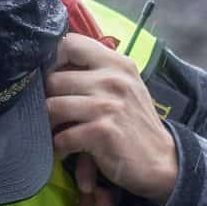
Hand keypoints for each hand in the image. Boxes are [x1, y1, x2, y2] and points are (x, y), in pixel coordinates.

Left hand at [46, 32, 177, 205]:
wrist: (161, 161)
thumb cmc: (134, 123)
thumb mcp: (123, 88)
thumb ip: (94, 73)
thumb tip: (47, 68)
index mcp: (117, 63)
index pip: (71, 44)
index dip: (51, 59)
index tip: (50, 78)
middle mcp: (113, 79)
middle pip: (53, 80)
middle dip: (45, 100)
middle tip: (51, 115)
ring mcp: (108, 105)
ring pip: (52, 107)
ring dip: (49, 125)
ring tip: (56, 133)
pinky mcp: (102, 132)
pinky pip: (62, 136)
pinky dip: (59, 147)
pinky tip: (67, 151)